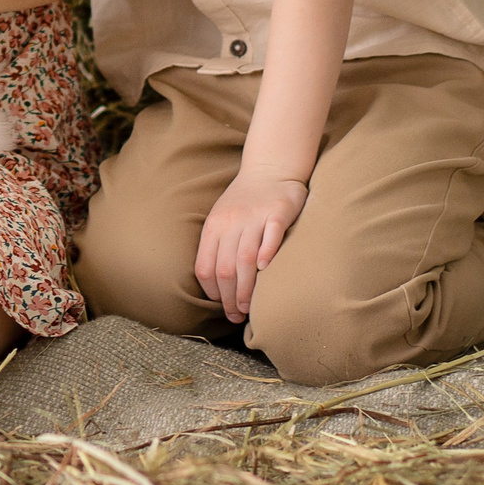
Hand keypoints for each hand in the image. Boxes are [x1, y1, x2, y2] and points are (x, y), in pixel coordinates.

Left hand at [194, 171, 309, 322]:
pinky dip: (267, 254)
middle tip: (237, 316)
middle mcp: (231, 223)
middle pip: (225, 268)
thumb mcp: (222, 219)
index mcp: (214, 226)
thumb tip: (216, 286)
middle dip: (229, 298)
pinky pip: (271, 235)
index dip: (212, 292)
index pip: (205, 267)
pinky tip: (266, 270)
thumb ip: (217, 246)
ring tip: (249, 308)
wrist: (270, 168)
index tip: (222, 307)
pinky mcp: (278, 212)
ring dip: (246, 288)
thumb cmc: (244, 201)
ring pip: (245, 259)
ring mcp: (255, 217)